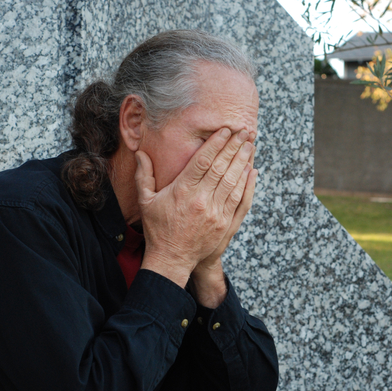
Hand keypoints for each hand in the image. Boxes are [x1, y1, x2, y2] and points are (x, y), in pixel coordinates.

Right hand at [136, 128, 255, 288]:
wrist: (172, 259)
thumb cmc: (157, 228)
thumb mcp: (146, 201)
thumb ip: (144, 175)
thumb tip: (140, 152)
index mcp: (182, 191)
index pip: (203, 161)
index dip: (216, 143)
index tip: (225, 131)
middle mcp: (201, 200)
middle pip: (221, 167)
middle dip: (234, 147)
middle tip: (243, 131)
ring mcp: (215, 213)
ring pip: (233, 181)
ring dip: (243, 161)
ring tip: (250, 145)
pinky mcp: (224, 224)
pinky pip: (239, 200)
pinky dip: (247, 184)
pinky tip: (252, 170)